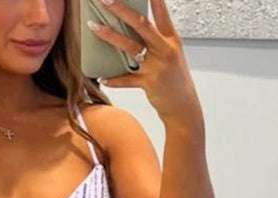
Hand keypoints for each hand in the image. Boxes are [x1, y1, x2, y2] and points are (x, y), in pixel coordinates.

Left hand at [88, 0, 200, 122]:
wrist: (183, 106)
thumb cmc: (175, 79)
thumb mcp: (172, 54)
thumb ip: (156, 40)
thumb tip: (135, 26)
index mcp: (171, 40)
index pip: (162, 14)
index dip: (154, 0)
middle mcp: (165, 49)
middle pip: (141, 25)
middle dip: (121, 10)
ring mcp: (157, 66)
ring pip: (130, 47)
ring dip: (110, 36)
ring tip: (94, 27)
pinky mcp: (149, 83)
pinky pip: (127, 79)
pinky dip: (114, 79)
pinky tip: (102, 78)